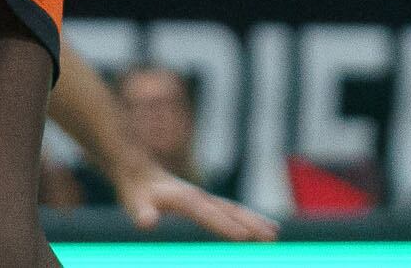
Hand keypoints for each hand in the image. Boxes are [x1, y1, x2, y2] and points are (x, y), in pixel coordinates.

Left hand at [118, 166, 278, 239]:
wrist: (139, 171)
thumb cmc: (137, 192)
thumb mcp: (135, 203)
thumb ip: (142, 212)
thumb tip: (146, 222)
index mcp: (184, 198)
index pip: (207, 213)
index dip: (224, 225)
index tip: (243, 238)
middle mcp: (199, 196)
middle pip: (229, 210)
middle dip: (251, 223)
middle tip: (272, 238)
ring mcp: (206, 198)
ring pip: (235, 209)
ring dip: (255, 220)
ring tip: (275, 234)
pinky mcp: (207, 202)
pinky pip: (232, 210)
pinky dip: (248, 218)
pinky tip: (262, 226)